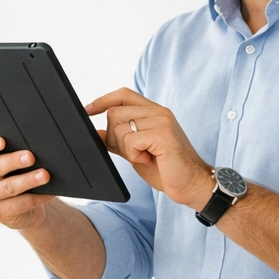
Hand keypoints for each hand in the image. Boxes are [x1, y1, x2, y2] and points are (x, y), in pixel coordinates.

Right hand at [0, 135, 53, 229]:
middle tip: (30, 157)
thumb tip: (35, 145)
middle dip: (14, 161)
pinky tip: (47, 192)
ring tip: (44, 175)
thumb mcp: (15, 163)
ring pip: (8, 187)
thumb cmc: (20, 176)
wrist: (26, 206)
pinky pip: (19, 204)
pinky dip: (36, 197)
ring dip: (28, 180)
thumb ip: (17, 152)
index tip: (2, 141)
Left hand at [86, 88, 215, 208]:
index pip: (123, 94)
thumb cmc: (166, 169)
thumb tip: (96, 132)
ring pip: (120, 128)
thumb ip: (119, 139)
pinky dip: (134, 155)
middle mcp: (159, 112)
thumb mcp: (136, 151)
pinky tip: (149, 160)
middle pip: (115, 113)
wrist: (191, 184)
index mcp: (154, 112)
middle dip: (114, 138)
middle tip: (132, 153)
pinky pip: (130, 141)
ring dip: (125, 149)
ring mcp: (162, 121)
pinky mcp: (163, 135)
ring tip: (144, 157)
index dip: (103, 100)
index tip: (87, 110)